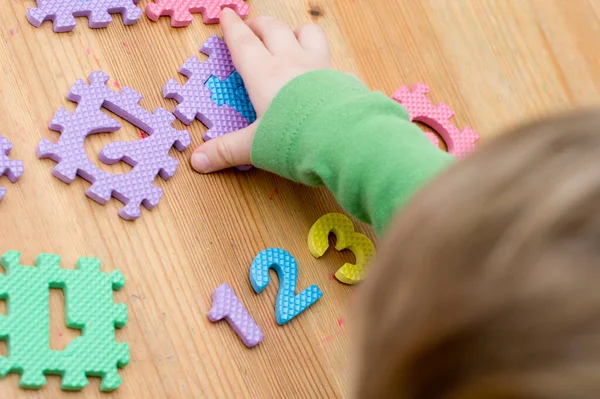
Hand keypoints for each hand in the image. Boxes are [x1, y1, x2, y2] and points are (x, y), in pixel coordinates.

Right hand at [191, 8, 331, 172]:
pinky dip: (327, 63)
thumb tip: (197, 161)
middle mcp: (292, 62)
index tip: (227, 14)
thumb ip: (226, 151)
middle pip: (273, 30)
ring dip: (296, 31)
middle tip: (251, 26)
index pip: (243, 42)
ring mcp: (321, 67)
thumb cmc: (292, 138)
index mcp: (264, 74)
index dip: (232, 27)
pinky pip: (335, 63)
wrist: (342, 138)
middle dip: (259, 24)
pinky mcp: (343, 79)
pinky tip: (327, 74)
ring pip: (308, 33)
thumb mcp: (254, 147)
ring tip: (290, 37)